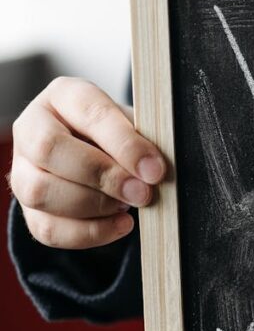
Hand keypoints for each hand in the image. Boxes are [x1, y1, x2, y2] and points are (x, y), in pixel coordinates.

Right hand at [7, 77, 166, 248]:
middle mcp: (33, 128)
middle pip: (50, 150)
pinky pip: (47, 228)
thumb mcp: (137, 126)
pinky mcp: (27, 207)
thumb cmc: (121, 136)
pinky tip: (120, 225)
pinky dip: (89, 233)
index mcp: (65, 96)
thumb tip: (154, 171)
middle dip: (103, 177)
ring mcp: (22, 168)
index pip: (89, 113)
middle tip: (142, 193)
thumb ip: (144, 142)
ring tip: (126, 205)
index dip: (124, 144)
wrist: (104, 155)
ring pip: (40, 192)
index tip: (154, 170)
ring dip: (93, 205)